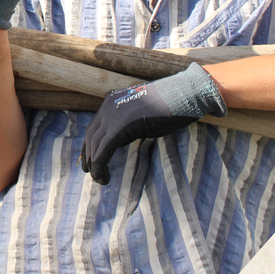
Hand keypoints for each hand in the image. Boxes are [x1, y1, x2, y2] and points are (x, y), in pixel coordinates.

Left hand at [79, 63, 227, 185]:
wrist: (185, 93)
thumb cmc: (171, 105)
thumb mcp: (143, 115)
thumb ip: (129, 125)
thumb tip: (119, 140)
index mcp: (112, 100)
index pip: (94, 127)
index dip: (90, 147)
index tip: (91, 162)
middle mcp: (109, 106)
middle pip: (91, 136)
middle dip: (89, 157)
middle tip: (93, 174)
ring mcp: (114, 114)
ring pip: (95, 144)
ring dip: (95, 165)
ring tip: (101, 180)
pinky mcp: (122, 125)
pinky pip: (104, 148)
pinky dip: (101, 165)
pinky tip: (104, 177)